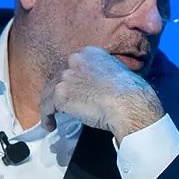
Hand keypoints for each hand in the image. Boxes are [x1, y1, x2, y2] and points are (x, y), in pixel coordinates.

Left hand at [40, 46, 164, 140]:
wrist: (129, 103)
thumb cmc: (132, 93)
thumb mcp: (118, 73)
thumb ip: (104, 75)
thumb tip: (101, 86)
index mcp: (90, 52)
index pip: (72, 66)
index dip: (70, 80)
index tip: (73, 91)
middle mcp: (75, 60)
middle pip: (58, 77)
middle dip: (58, 92)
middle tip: (60, 105)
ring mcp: (66, 77)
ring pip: (49, 92)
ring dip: (50, 106)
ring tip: (52, 119)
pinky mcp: (61, 95)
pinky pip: (47, 107)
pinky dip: (46, 117)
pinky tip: (50, 125)